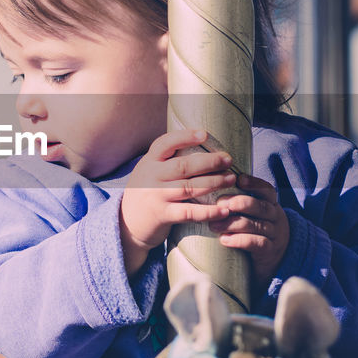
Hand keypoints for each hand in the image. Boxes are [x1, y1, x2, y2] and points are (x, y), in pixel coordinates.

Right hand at [119, 129, 234, 274]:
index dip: (185, 137)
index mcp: (149, 162)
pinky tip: (224, 209)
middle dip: (209, 162)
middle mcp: (151, 177)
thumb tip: (199, 143)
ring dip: (214, 183)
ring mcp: (156, 197)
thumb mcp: (149, 171)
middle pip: (183, 166)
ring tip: (231, 179)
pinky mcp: (162, 216)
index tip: (204, 134)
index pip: (166, 143)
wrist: (126, 224)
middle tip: (228, 160)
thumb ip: (166, 160)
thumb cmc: (146, 193)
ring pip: (189, 188)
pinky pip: (189, 213)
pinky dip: (209, 211)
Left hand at [208, 173, 289, 282]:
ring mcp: (274, 234)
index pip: (266, 190)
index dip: (254, 183)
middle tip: (219, 203)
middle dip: (238, 203)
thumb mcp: (254, 214)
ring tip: (213, 225)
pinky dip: (239, 240)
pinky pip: (257, 243)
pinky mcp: (269, 251)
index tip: (238, 179)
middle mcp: (275, 217)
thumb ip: (240, 202)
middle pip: (260, 206)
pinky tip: (224, 240)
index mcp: (271, 204)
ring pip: (256, 225)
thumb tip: (210, 188)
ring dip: (232, 224)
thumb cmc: (256, 230)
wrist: (274, 259)